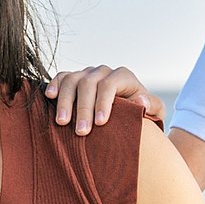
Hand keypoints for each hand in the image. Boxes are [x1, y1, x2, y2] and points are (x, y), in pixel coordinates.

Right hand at [45, 66, 163, 136]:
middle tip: (81, 132)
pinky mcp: (73, 78)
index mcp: (123, 76)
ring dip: (65, 101)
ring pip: (72, 80)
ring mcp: (86, 73)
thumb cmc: (140, 113)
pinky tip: (50, 97)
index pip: (109, 85)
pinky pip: (61, 77)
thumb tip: (140, 101)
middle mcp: (103, 71)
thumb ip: (152, 105)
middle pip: (88, 84)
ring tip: (62, 122)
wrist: (127, 111)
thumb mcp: (154, 111)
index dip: (103, 103)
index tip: (100, 123)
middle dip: (83, 108)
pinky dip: (54, 85)